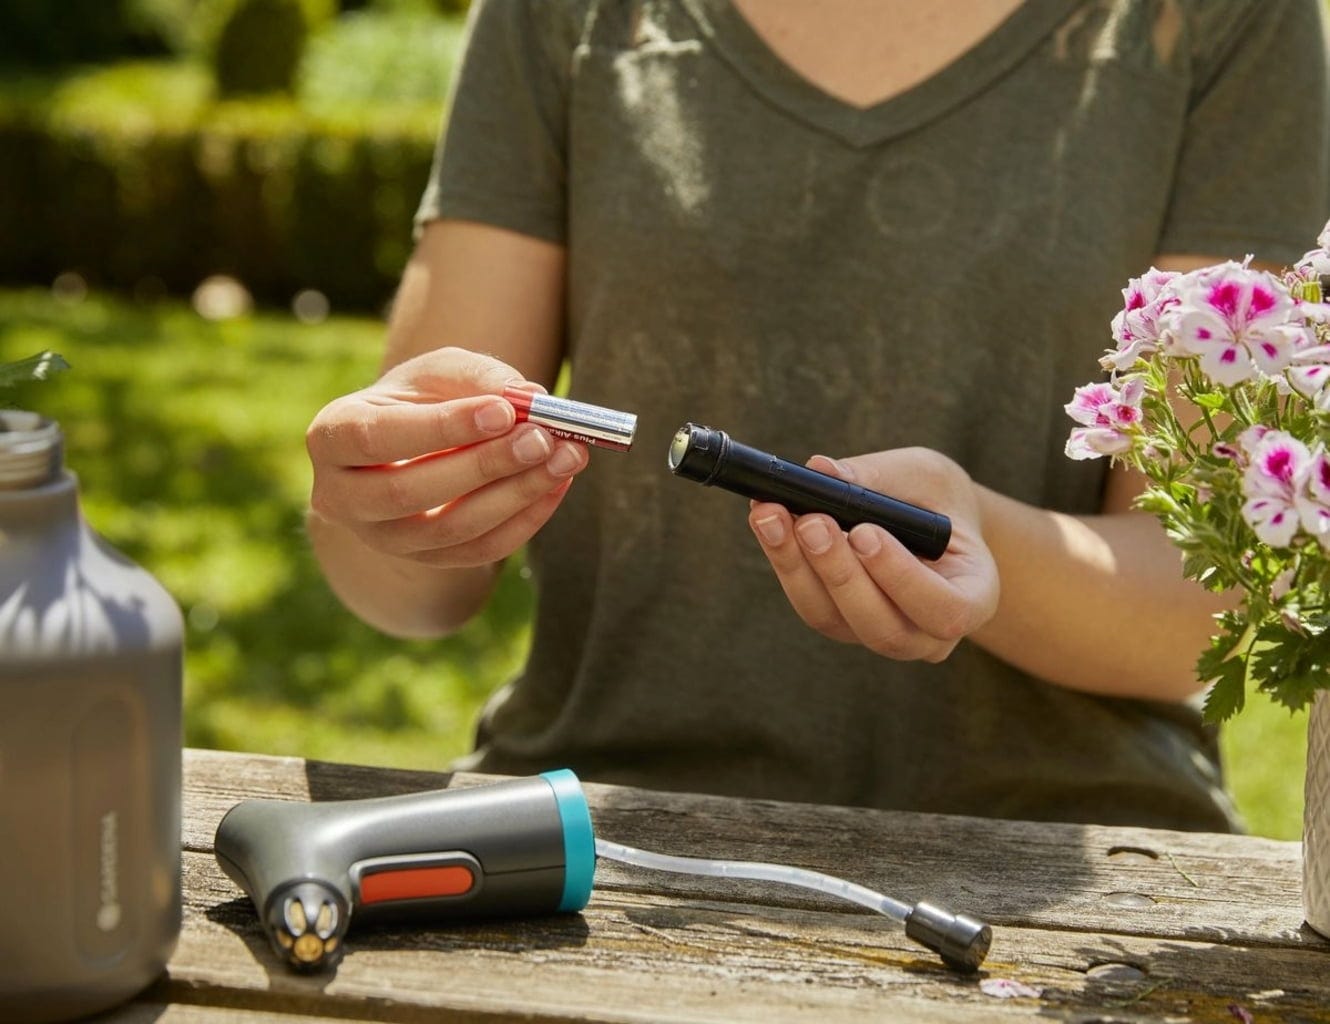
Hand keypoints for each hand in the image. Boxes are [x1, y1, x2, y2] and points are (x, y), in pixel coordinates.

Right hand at [306, 346, 588, 567]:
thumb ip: (476, 377)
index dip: (441, 428)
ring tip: (566, 457)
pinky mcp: (426, 561)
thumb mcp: (438, 372)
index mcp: (332, 437)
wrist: (410, 447)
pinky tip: (557, 483)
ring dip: (515, 494)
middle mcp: (343, 498)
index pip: (378, 438)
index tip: (503, 411)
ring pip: (450, 529)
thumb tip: (527, 399)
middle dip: (485, 465)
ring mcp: (384, 539)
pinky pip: (479, 551)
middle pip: (411, 491)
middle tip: (542, 438)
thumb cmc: (419, 400)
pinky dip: (525, 518)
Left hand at [747, 448, 998, 661]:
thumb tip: (821, 470)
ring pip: (835, 620)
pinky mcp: (841, 624)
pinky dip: (785, 561)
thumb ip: (881, 476)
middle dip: (838, 573)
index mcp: (974, 598)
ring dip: (798, 567)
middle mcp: (930, 634)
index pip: (945, 611)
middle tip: (809, 521)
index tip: (865, 533)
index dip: (901, 579)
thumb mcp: (925, 475)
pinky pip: (810, 603)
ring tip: (772, 515)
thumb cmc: (937, 499)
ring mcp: (883, 636)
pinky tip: (768, 520)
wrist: (928, 518)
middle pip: (881, 627)